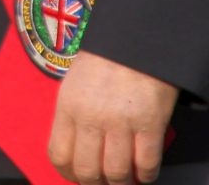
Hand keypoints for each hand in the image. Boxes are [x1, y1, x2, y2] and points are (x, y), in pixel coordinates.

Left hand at [47, 49, 178, 183]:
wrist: (138, 38)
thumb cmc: (105, 59)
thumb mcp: (75, 83)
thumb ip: (72, 115)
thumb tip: (75, 150)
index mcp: (68, 106)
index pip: (59, 155)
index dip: (69, 174)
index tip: (79, 177)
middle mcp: (90, 117)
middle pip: (87, 171)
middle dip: (96, 183)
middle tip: (104, 181)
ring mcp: (121, 122)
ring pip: (116, 173)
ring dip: (121, 182)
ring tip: (126, 179)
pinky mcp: (150, 124)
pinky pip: (146, 165)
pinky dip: (146, 175)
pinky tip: (145, 172)